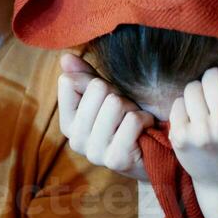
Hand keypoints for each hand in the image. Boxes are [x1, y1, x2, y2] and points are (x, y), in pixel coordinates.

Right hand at [58, 52, 157, 181]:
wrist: (151, 151)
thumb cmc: (124, 119)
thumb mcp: (103, 95)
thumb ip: (83, 76)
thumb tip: (65, 57)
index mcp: (67, 123)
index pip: (68, 82)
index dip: (93, 81)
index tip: (105, 96)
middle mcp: (75, 140)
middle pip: (97, 88)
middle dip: (118, 94)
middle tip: (124, 111)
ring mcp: (94, 153)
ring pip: (115, 103)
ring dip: (132, 107)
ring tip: (133, 120)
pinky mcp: (116, 160)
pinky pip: (132, 121)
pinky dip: (144, 119)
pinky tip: (144, 129)